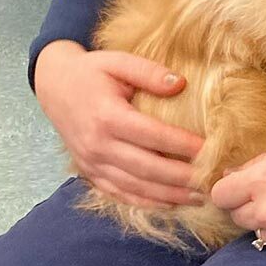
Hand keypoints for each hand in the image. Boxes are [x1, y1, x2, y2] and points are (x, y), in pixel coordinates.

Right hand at [34, 40, 206, 208]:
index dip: (182, 145)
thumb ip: (149, 71)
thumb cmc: (92, 71)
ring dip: (168, 196)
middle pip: (146, 168)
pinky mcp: (89, 172)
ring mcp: (91, 163)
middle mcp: (98, 145)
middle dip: (181, 178)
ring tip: (198, 197)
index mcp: (107, 116)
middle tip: (211, 181)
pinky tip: (169, 204)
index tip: (210, 150)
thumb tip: (180, 84)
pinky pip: (118, 193)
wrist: (54, 86)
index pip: (152, 135)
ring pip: (134, 186)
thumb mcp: (118, 61)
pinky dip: (145, 202)